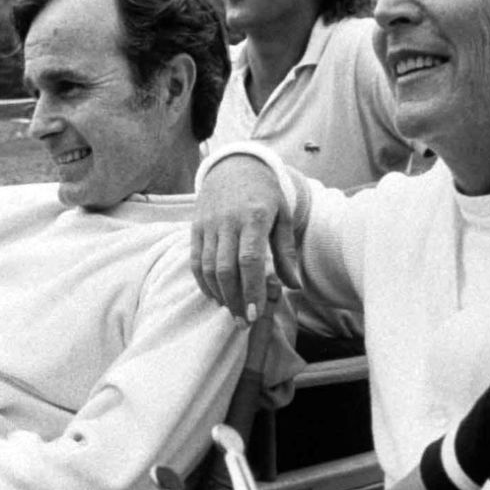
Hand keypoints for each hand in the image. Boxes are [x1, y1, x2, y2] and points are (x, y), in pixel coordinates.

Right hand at [191, 156, 300, 322]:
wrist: (234, 166)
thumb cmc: (265, 194)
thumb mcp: (282, 216)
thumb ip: (286, 252)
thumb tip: (293, 286)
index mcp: (254, 217)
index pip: (249, 260)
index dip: (251, 289)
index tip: (254, 314)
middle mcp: (228, 221)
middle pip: (226, 269)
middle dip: (235, 300)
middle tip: (243, 323)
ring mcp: (208, 224)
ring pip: (209, 267)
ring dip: (219, 294)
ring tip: (232, 311)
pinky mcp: (195, 227)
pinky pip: (196, 260)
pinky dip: (203, 282)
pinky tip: (215, 296)